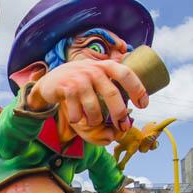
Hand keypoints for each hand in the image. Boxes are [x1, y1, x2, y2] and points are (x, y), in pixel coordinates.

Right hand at [27, 59, 147, 131]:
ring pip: (94, 107)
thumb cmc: (79, 81)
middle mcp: (94, 70)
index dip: (137, 89)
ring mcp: (80, 79)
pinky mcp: (67, 88)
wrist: (49, 82)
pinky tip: (76, 119)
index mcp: (105, 66)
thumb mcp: (96, 74)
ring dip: (95, 120)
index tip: (143, 105)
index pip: (126, 75)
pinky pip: (77, 111)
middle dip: (119, 113)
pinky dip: (78, 119)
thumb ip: (112, 80)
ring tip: (93, 123)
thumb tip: (136, 98)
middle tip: (123, 126)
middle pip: (112, 94)